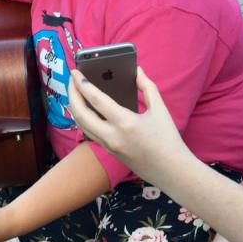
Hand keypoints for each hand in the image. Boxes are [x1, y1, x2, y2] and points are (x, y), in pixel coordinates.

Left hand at [68, 67, 193, 183]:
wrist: (170, 171)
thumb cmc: (168, 139)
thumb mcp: (160, 109)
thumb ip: (147, 87)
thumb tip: (137, 70)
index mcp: (125, 123)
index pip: (96, 100)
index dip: (83, 84)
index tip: (75, 72)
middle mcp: (112, 136)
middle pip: (80, 113)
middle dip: (72, 94)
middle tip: (72, 79)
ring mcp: (108, 146)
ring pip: (81, 125)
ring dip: (74, 107)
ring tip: (75, 91)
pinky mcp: (108, 152)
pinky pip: (89, 132)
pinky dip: (83, 118)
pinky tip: (85, 108)